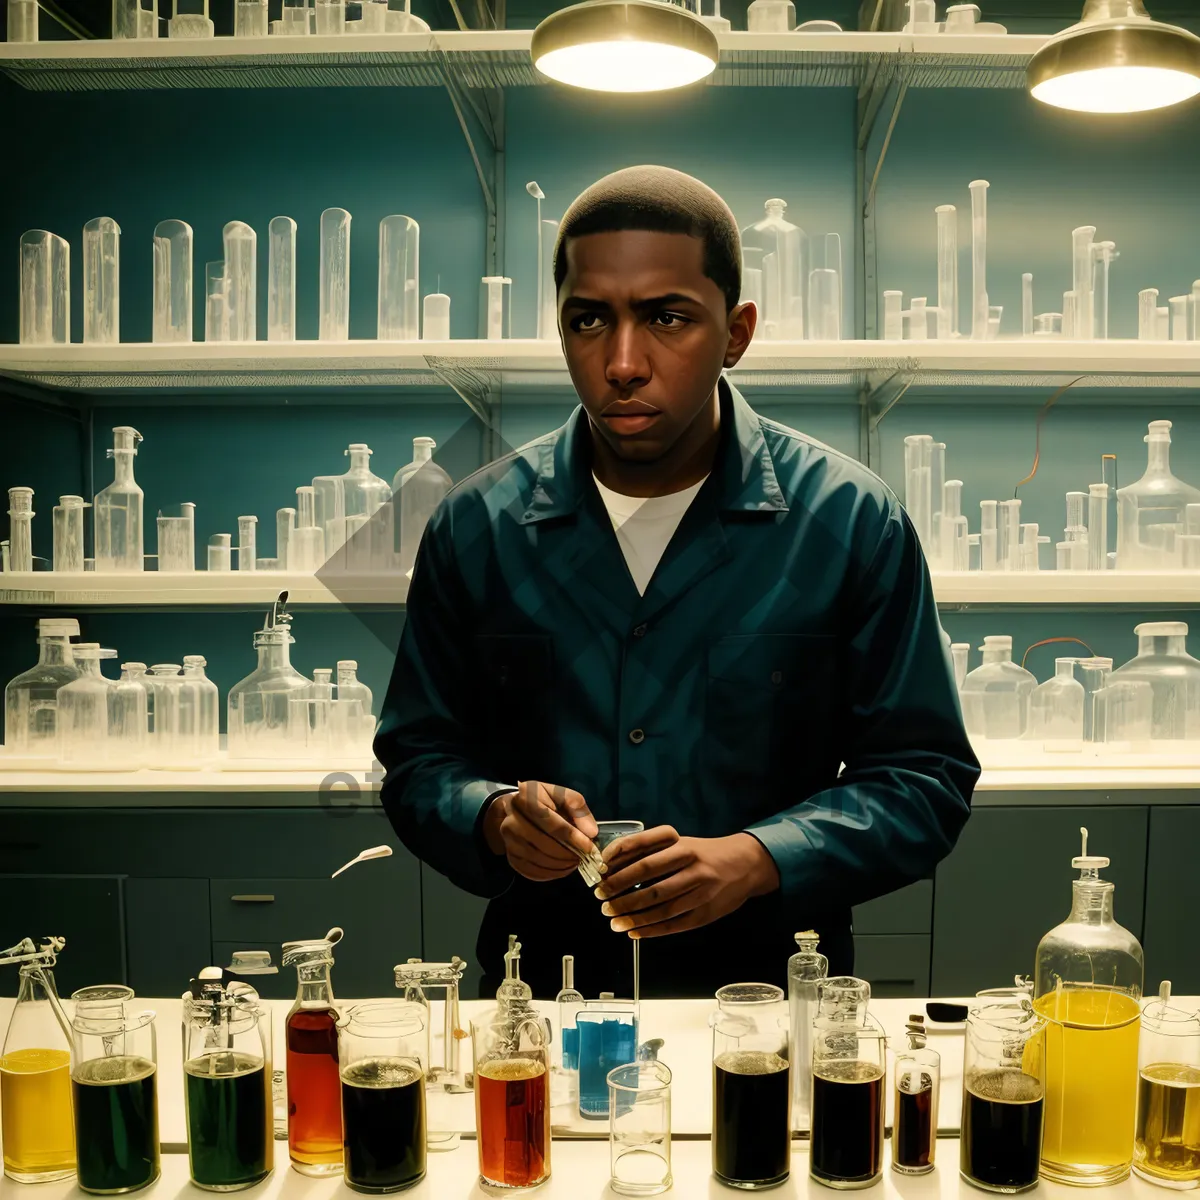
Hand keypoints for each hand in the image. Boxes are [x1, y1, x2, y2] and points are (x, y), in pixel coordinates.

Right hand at [482, 779, 598, 881]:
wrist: (515, 809)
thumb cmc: (543, 801)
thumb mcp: (561, 795)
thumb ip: (578, 808)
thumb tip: (591, 832)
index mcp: (527, 799)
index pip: (552, 823)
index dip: (573, 837)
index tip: (589, 847)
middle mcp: (512, 820)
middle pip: (545, 845)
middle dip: (568, 854)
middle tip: (583, 857)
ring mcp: (509, 841)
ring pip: (539, 860)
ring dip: (561, 866)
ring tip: (574, 862)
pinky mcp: (511, 857)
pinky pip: (532, 871)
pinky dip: (551, 873)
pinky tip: (562, 868)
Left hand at [593, 832, 779, 937]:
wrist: (745, 864)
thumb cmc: (704, 853)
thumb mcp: (680, 842)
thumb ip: (650, 850)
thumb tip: (613, 864)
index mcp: (681, 844)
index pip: (643, 851)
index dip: (618, 862)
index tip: (600, 871)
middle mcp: (691, 865)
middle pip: (648, 879)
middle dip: (620, 891)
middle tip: (601, 899)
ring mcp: (700, 890)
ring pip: (659, 906)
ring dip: (632, 915)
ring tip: (613, 920)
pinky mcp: (705, 913)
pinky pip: (673, 924)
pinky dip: (650, 930)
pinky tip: (634, 931)